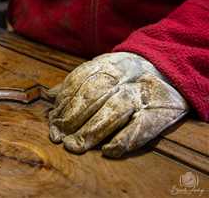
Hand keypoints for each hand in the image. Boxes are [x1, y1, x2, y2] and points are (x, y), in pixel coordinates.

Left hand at [48, 52, 188, 157]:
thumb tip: (48, 95)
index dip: (65, 104)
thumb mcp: (101, 70)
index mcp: (107, 65)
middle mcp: (124, 76)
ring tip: (75, 146)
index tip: (53, 123)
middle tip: (61, 138)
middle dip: (74, 118)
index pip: (80, 82)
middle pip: (95, 95)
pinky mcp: (161, 111)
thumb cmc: (126, 74)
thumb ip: (76, 83)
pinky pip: (143, 125)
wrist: (167, 69)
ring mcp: (143, 93)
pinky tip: (109, 151)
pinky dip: (125, 139)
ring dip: (92, 130)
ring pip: (114, 110)